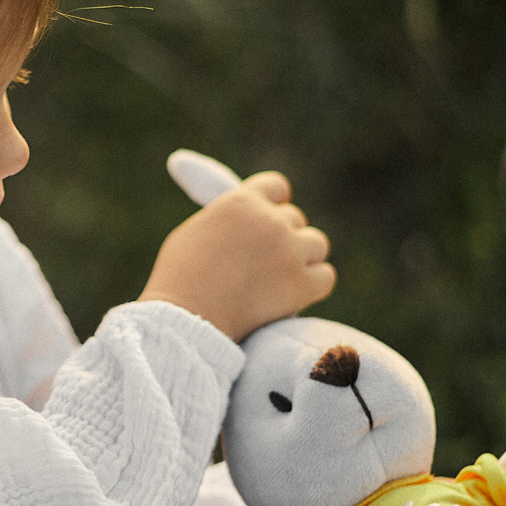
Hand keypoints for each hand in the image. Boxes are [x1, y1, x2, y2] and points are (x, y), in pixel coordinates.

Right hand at [139, 172, 334, 339]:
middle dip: (284, 238)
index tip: (270, 219)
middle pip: (295, 219)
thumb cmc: (180, 280)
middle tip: (266, 262)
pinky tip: (294, 295)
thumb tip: (242, 225)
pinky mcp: (302, 283)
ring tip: (280, 279)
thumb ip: (226, 220)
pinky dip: (313, 285)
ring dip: (303, 258)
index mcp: (241, 201)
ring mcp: (289, 251)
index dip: (274, 204)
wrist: (187, 319)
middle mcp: (270, 220)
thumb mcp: (195, 231)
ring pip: (316, 244)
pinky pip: (325, 276)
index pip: (277, 186)